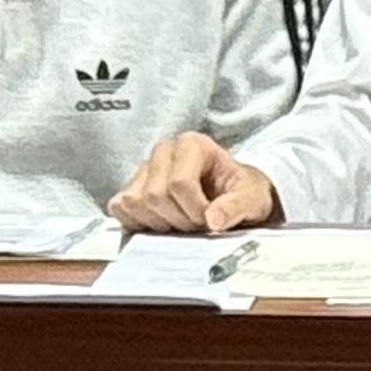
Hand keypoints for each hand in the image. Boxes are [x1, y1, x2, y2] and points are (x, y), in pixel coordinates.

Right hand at [113, 131, 283, 234]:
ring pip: (134, 202)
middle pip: (155, 196)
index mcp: (192, 145)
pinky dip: (136, 222)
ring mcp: (144, 168)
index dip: (194, 211)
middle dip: (179, 220)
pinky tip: (161, 225)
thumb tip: (213, 220)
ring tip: (181, 224)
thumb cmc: (241, 192)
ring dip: (159, 223)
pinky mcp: (131, 187)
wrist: (232, 195)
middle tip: (197, 226)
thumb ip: (236, 207)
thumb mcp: (251, 198)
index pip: (179, 183)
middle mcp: (164, 151)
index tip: (210, 221)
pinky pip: (119, 207)